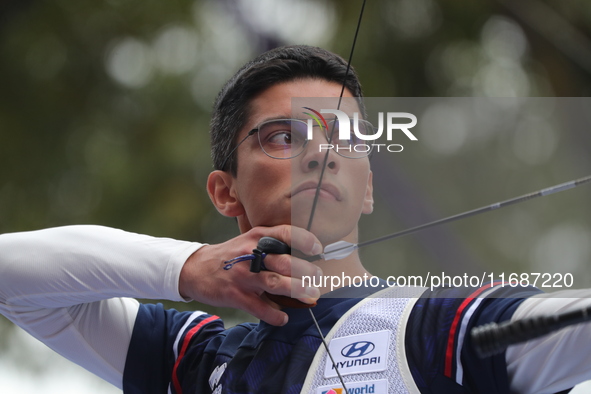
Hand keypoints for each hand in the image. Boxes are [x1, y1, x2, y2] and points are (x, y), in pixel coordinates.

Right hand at [179, 225, 322, 325]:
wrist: (195, 269)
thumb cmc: (230, 256)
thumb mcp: (248, 241)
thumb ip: (272, 246)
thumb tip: (304, 259)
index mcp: (256, 237)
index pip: (285, 233)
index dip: (304, 239)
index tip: (318, 248)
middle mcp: (250, 254)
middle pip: (284, 262)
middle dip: (306, 271)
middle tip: (318, 277)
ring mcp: (242, 275)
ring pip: (275, 283)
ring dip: (296, 290)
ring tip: (311, 295)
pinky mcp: (235, 295)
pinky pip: (259, 307)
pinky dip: (275, 314)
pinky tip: (284, 317)